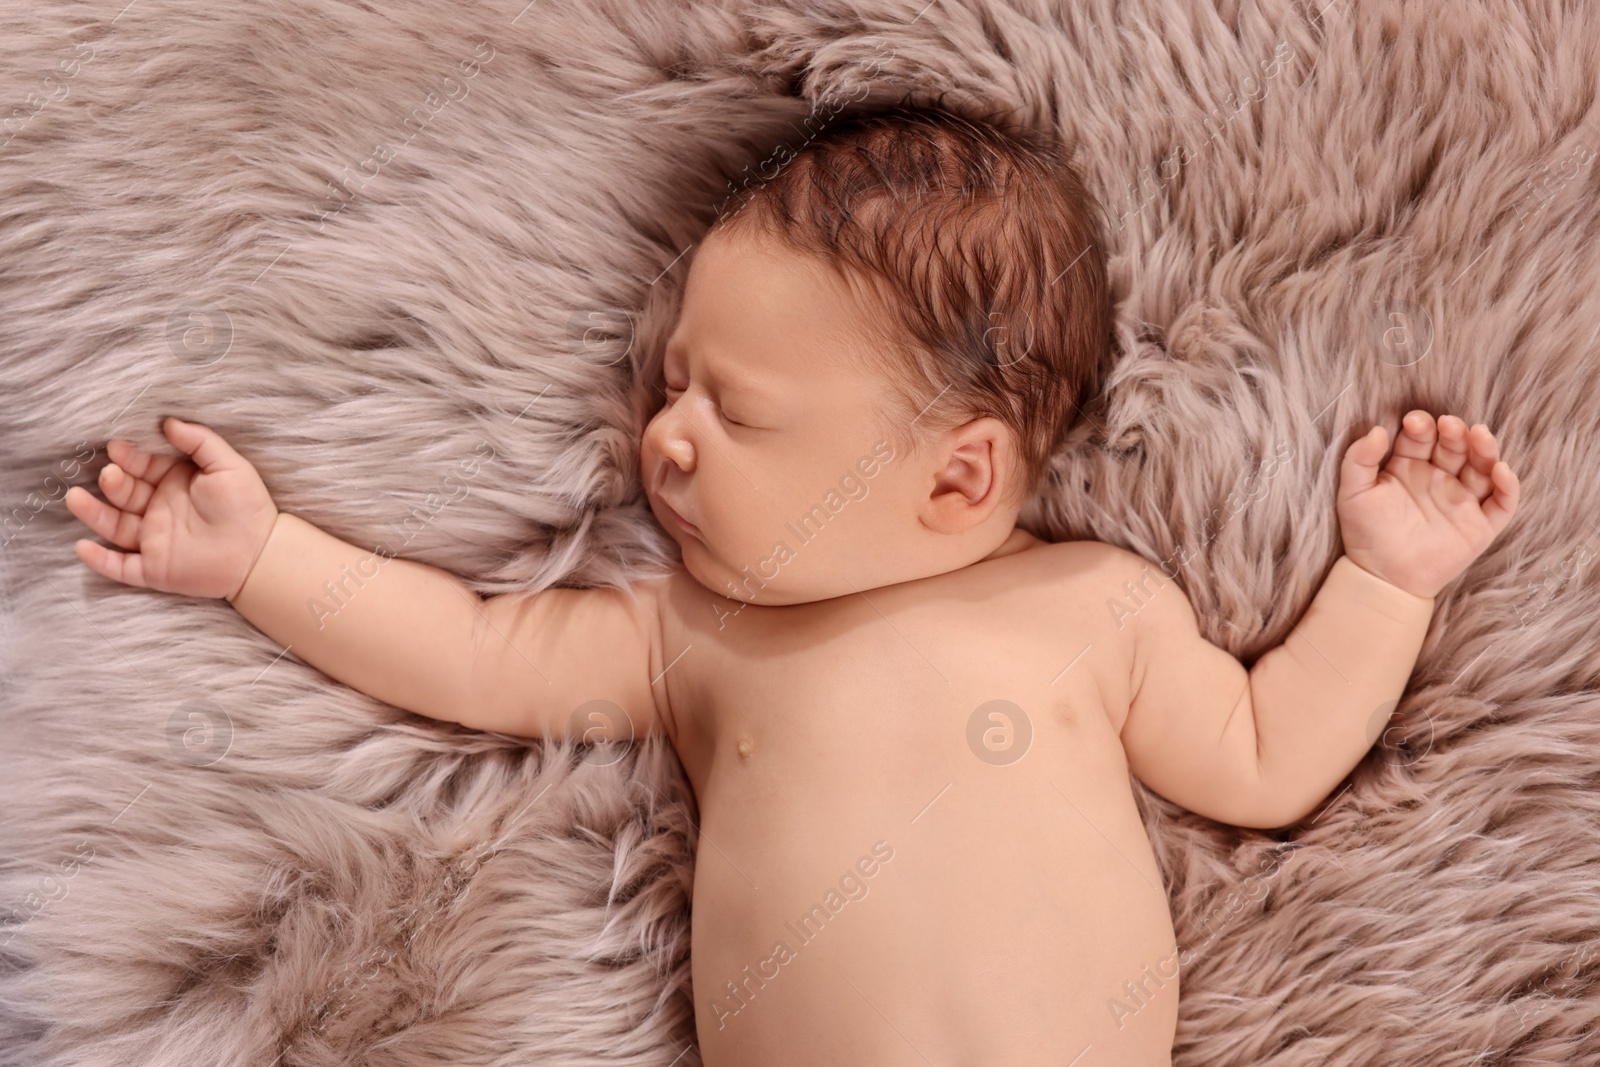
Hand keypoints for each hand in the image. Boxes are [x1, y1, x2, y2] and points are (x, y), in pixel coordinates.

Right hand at [66, 417, 278, 599]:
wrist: (262, 553)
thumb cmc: (248, 506)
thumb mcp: (229, 466)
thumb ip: (200, 441)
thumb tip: (169, 421)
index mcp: (174, 484)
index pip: (143, 467)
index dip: (130, 457)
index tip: (118, 446)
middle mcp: (159, 510)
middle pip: (125, 493)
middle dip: (113, 482)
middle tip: (111, 473)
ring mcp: (154, 540)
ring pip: (114, 526)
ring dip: (94, 513)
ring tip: (76, 498)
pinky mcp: (155, 570)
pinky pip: (121, 567)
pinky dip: (100, 561)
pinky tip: (82, 547)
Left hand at [1336, 410, 1519, 598]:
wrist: (1382, 578)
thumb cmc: (1365, 533)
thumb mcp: (1353, 493)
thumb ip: (1358, 460)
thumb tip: (1377, 430)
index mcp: (1410, 466)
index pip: (1422, 437)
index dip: (1422, 426)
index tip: (1414, 422)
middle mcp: (1439, 478)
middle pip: (1455, 446)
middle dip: (1454, 432)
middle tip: (1450, 425)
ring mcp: (1462, 500)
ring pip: (1482, 467)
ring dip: (1484, 449)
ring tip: (1479, 434)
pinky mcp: (1481, 525)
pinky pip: (1502, 503)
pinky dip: (1508, 486)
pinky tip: (1500, 470)